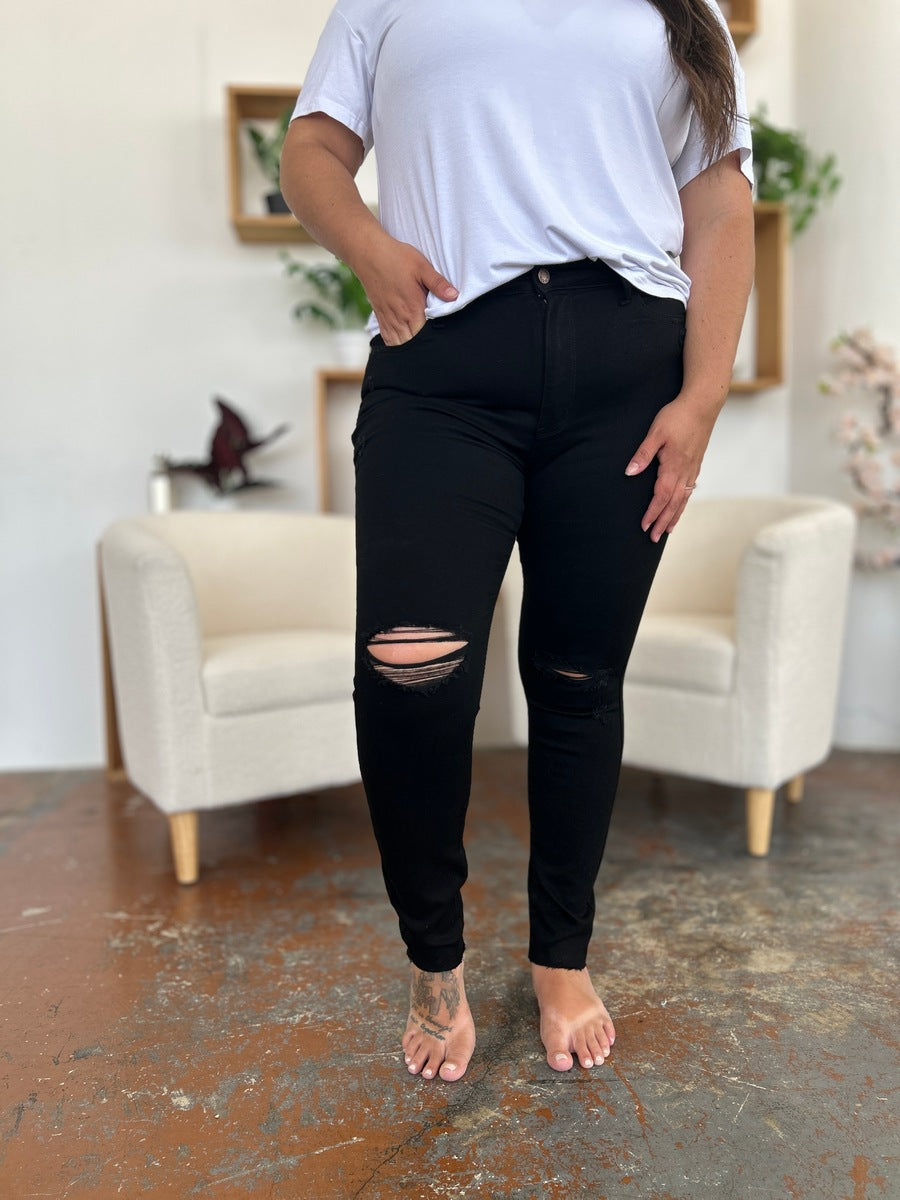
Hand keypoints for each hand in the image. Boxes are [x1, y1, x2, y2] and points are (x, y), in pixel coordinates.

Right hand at [354, 234, 457, 345]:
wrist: (368, 253)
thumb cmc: (396, 258)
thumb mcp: (422, 267)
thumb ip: (438, 284)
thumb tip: (455, 296)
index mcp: (412, 309)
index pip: (425, 337)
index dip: (434, 341)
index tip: (442, 340)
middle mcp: (399, 318)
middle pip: (412, 345)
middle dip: (422, 348)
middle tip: (434, 346)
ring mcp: (388, 318)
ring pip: (399, 344)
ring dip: (409, 347)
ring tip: (420, 347)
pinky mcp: (380, 316)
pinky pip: (387, 338)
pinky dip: (395, 343)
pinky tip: (404, 342)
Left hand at [624, 394, 715, 541]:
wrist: (702, 404)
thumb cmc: (677, 416)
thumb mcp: (655, 433)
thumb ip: (643, 454)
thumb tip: (629, 472)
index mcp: (673, 466)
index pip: (661, 497)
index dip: (652, 513)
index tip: (644, 527)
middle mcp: (685, 472)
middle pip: (673, 504)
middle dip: (663, 522)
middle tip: (654, 538)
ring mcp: (692, 469)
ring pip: (683, 499)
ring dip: (674, 516)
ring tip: (667, 530)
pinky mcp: (696, 463)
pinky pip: (689, 490)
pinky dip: (683, 503)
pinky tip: (680, 506)